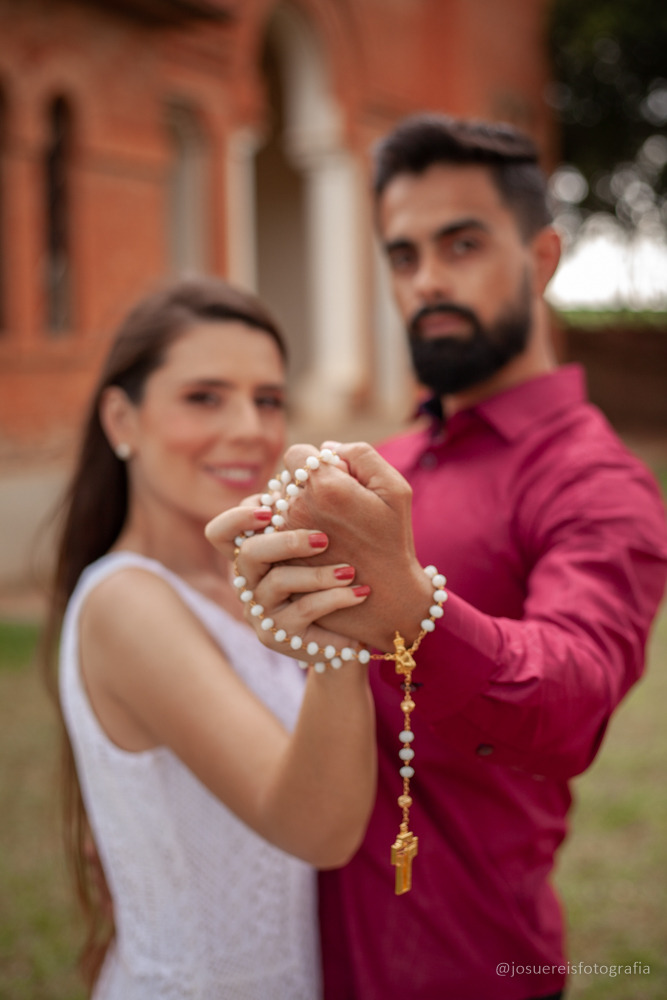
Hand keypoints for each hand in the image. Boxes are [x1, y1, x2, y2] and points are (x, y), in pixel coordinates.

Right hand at [205, 505, 370, 658]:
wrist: (354, 630)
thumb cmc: (337, 575)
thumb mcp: (324, 544)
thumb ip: (313, 511)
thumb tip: (325, 460)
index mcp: (256, 553)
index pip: (221, 532)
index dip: (238, 518)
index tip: (271, 510)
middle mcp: (251, 581)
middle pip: (249, 554)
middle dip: (287, 541)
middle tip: (324, 539)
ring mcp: (262, 610)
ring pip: (280, 582)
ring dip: (319, 574)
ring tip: (351, 572)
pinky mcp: (279, 637)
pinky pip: (304, 613)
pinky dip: (335, 600)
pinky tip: (360, 594)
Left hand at [280, 442, 432, 650]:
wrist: (384, 596)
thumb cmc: (392, 540)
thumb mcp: (394, 489)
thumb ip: (360, 455)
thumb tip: (326, 448)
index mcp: (325, 486)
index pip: (297, 454)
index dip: (316, 464)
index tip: (334, 482)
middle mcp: (297, 508)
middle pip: (283, 479)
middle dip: (303, 486)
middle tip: (332, 509)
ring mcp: (283, 536)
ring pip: (273, 505)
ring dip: (291, 509)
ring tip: (323, 528)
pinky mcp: (277, 559)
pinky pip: (269, 532)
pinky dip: (284, 533)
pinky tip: (311, 546)